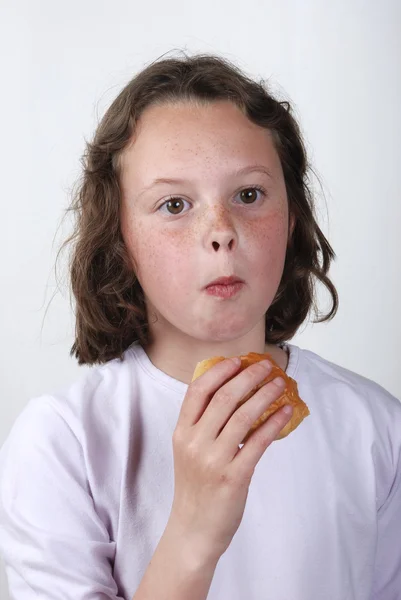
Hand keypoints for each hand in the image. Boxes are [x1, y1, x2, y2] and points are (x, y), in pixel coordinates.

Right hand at [168, 357, 292, 564]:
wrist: (193, 529)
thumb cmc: (195, 486)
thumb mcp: (188, 450)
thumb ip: (203, 423)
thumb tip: (233, 391)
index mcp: (181, 432)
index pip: (197, 391)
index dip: (219, 371)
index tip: (237, 360)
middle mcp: (195, 443)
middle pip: (224, 398)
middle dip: (248, 377)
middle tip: (266, 367)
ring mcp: (213, 460)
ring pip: (244, 416)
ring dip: (265, 395)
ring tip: (279, 383)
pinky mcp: (234, 477)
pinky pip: (258, 442)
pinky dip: (273, 422)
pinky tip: (284, 411)